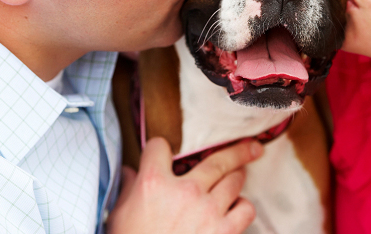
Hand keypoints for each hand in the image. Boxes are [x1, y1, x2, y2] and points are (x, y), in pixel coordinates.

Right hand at [107, 137, 261, 233]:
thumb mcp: (119, 215)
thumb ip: (127, 189)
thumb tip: (129, 173)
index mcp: (153, 182)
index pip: (160, 147)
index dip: (161, 149)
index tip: (166, 153)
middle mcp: (184, 191)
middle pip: (217, 158)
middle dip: (237, 151)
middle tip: (251, 147)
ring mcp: (207, 210)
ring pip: (235, 180)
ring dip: (237, 178)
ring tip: (238, 178)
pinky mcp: (225, 232)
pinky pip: (246, 209)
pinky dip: (243, 207)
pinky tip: (236, 209)